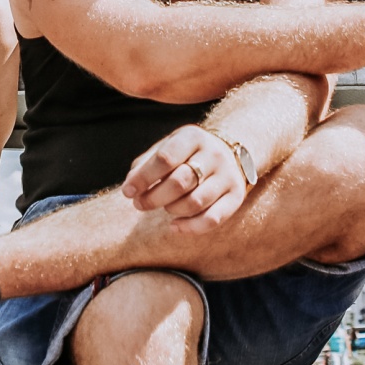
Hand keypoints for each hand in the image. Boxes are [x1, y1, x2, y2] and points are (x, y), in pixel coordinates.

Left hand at [120, 125, 248, 231]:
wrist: (232, 152)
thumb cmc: (189, 153)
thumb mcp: (168, 147)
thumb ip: (146, 163)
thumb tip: (130, 185)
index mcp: (193, 137)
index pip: (165, 158)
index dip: (143, 178)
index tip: (127, 191)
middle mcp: (214, 154)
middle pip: (180, 182)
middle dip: (153, 197)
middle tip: (140, 204)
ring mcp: (228, 176)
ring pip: (195, 202)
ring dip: (171, 210)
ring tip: (164, 207)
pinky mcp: (236, 196)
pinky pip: (213, 219)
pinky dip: (190, 228)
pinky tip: (175, 226)